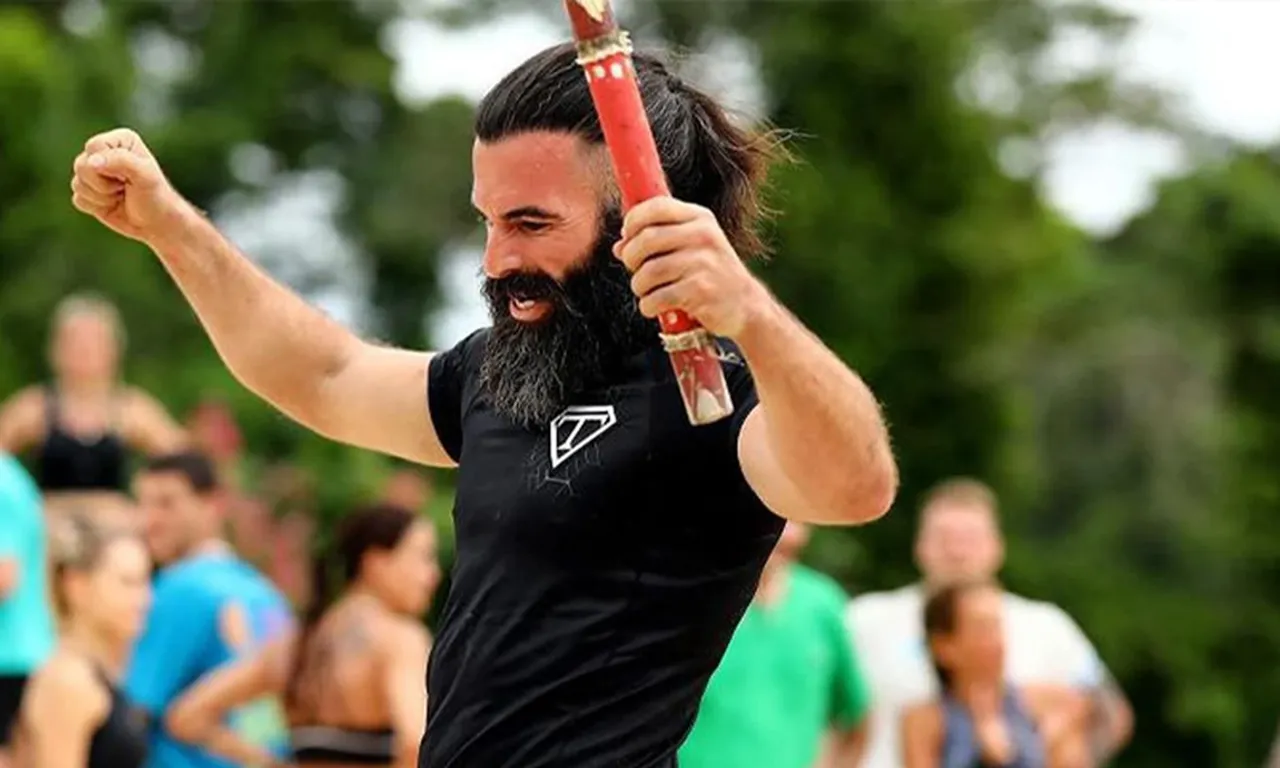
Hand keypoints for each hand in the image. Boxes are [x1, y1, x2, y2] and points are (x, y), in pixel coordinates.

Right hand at [71, 127, 187, 244]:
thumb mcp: (145, 176)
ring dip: (101, 197)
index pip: (94, 147)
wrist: (157, 223)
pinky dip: (95, 207)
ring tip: (120, 196)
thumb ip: (121, 161)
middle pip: (81, 165)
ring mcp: (93, 172)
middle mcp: (104, 152)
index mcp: (120, 140)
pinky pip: (78, 199)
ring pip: (77, 183)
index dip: (107, 166)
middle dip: (103, 184)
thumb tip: (92, 161)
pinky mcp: (87, 190)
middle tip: (124, 188)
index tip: (128, 177)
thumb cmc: (156, 197)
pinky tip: (112, 205)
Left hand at [615, 197, 771, 338]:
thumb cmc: (711, 273)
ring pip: (647, 272)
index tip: (627, 237)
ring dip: (639, 286)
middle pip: (645, 239)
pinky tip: (655, 307)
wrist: (746, 305)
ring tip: (646, 291)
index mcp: (700, 218)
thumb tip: (619, 246)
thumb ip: (658, 240)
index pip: (655, 207)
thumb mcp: (693, 246)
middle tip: (634, 268)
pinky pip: (656, 298)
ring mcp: (704, 263)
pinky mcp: (700, 291)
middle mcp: (703, 236)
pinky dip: (648, 306)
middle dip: (630, 257)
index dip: (632, 221)